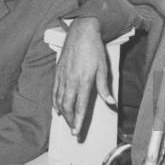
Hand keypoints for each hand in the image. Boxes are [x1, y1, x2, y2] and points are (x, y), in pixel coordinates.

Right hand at [53, 18, 114, 134]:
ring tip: (66, 121)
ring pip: (59, 100)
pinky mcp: (58, 72)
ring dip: (62, 113)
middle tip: (72, 130)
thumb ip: (104, 87)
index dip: (78, 121)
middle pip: (67, 106)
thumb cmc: (94, 50)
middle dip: (69, 120)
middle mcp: (71, 81)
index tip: (76, 132)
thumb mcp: (103, 68)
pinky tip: (56, 108)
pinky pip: (54, 91)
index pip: (80, 106)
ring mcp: (62, 76)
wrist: (81, 33)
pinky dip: (54, 102)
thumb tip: (111, 102)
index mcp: (84, 81)